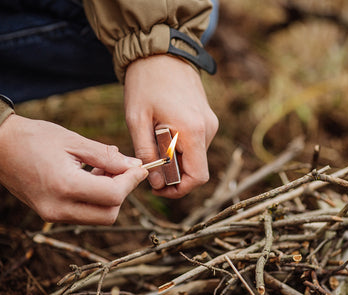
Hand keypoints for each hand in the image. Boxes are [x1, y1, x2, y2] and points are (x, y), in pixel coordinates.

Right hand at [0, 114, 147, 224]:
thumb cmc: (34, 137)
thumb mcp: (74, 141)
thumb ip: (106, 156)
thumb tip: (134, 166)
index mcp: (65, 186)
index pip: (113, 195)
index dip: (132, 181)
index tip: (140, 168)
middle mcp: (58, 207)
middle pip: (109, 214)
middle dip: (123, 192)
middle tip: (123, 168)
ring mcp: (51, 214)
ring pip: (97, 217)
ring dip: (110, 196)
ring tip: (104, 167)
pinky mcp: (48, 213)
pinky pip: (82, 213)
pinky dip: (94, 199)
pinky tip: (91, 175)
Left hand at [124, 55, 217, 197]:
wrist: (160, 51)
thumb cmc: (146, 83)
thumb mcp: (137, 120)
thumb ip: (147, 154)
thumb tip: (157, 182)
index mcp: (193, 131)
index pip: (198, 177)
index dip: (179, 189)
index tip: (159, 187)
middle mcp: (208, 128)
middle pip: (196, 168)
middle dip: (173, 173)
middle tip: (149, 163)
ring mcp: (210, 122)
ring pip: (195, 156)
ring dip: (175, 158)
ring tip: (153, 139)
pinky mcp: (206, 117)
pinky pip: (195, 142)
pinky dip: (180, 146)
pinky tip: (162, 131)